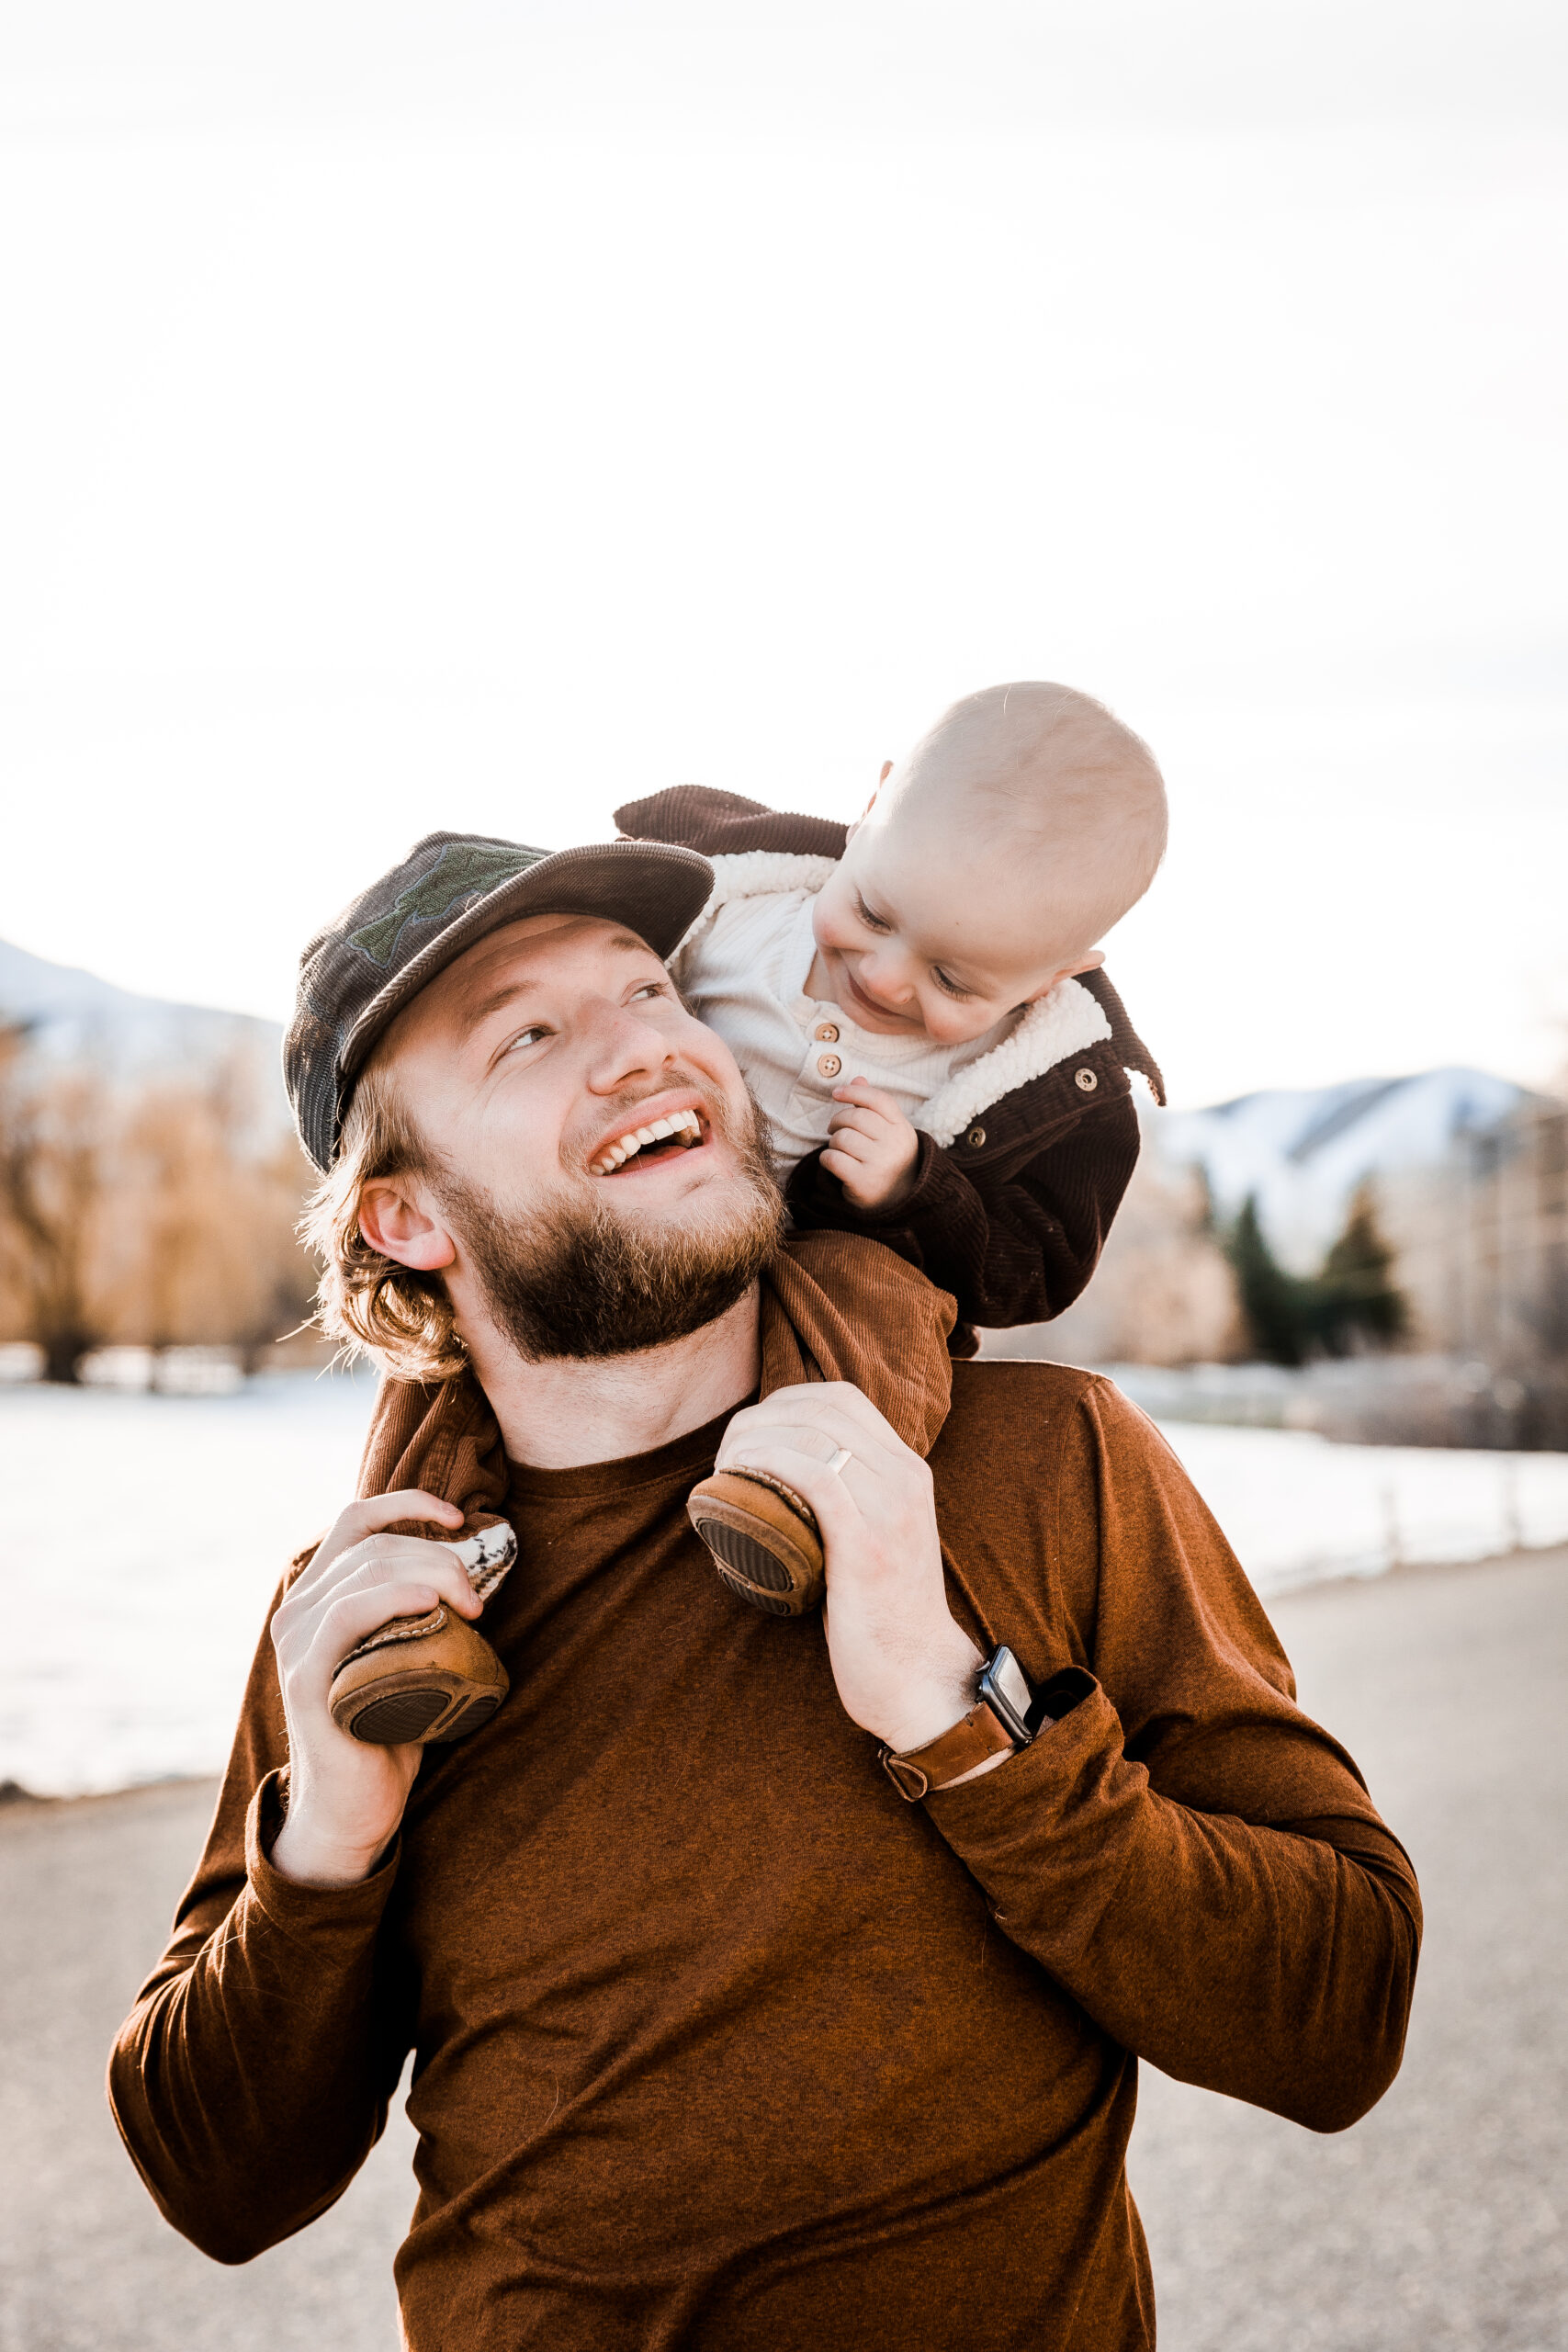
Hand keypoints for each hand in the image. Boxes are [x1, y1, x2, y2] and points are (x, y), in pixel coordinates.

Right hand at [268, 1491, 480, 1887]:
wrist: (354, 1808)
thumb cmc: (389, 1727)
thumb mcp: (401, 1653)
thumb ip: (412, 1611)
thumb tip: (469, 1570)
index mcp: (316, 1596)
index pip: (355, 1520)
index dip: (406, 1504)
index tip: (458, 1517)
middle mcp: (297, 1611)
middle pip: (376, 1547)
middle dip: (439, 1557)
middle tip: (477, 1599)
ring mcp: (296, 1643)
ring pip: (368, 1572)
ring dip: (432, 1574)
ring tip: (469, 1607)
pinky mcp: (305, 1679)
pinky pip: (347, 1616)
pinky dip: (393, 1597)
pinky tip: (429, 1602)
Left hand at [717, 1383, 991, 1762]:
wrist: (918, 1677)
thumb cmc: (882, 1613)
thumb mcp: (878, 1536)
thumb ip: (852, 1498)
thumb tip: (784, 1473)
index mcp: (911, 1470)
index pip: (844, 1398)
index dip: (787, 1401)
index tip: (751, 1431)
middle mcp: (907, 1479)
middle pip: (821, 1410)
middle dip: (761, 1418)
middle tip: (726, 1452)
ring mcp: (893, 1511)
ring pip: (813, 1437)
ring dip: (755, 1441)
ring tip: (725, 1468)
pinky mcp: (869, 1547)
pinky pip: (814, 1478)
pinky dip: (769, 1465)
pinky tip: (739, 1478)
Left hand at [822, 1080, 920, 1210]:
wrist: (898, 1200)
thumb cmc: (887, 1159)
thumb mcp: (888, 1131)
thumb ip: (872, 1106)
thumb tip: (857, 1078)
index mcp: (902, 1128)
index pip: (879, 1100)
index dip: (855, 1091)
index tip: (836, 1093)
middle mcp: (894, 1145)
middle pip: (856, 1117)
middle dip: (838, 1120)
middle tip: (835, 1129)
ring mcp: (880, 1164)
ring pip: (842, 1138)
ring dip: (834, 1143)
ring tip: (841, 1150)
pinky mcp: (863, 1182)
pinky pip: (833, 1159)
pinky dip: (827, 1159)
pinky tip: (833, 1163)